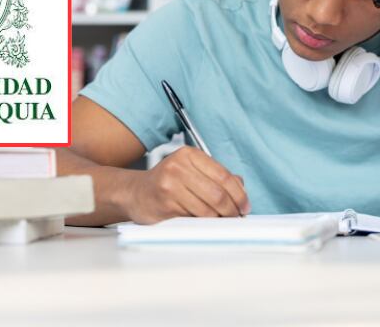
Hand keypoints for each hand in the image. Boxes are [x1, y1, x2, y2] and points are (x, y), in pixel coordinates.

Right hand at [123, 146, 250, 223]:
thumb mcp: (190, 170)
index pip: (223, 175)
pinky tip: (205, 223)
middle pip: (218, 194)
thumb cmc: (167, 182)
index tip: (244, 205)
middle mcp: (178, 167)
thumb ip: (216, 175)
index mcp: (189, 155)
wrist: (135, 193)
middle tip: (236, 217)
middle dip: (232, 209)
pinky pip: (193, 218)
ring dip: (219, 219)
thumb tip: (241, 187)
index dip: (239, 194)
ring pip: (207, 209)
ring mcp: (170, 185)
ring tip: (222, 221)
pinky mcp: (165, 204)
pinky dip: (204, 224)